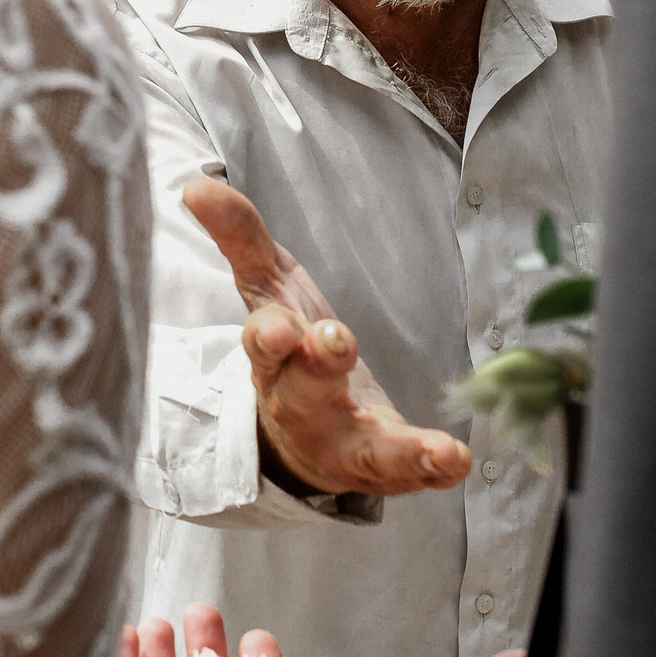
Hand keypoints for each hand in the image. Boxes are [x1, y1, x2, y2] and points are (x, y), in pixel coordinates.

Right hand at [183, 178, 471, 496]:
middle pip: (304, 391)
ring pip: (366, 449)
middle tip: (334, 343)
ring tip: (438, 452)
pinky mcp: (384, 463)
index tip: (279, 329)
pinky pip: (407, 470)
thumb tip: (195, 186)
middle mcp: (302, 406)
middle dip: (318, 366)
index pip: (264, 345)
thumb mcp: (268, 288)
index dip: (270, 337)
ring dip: (399, 450)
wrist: (300, 437)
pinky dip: (433, 468)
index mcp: (272, 360)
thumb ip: (242, 238)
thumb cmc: (288, 351)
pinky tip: (460, 462)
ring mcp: (344, 442)